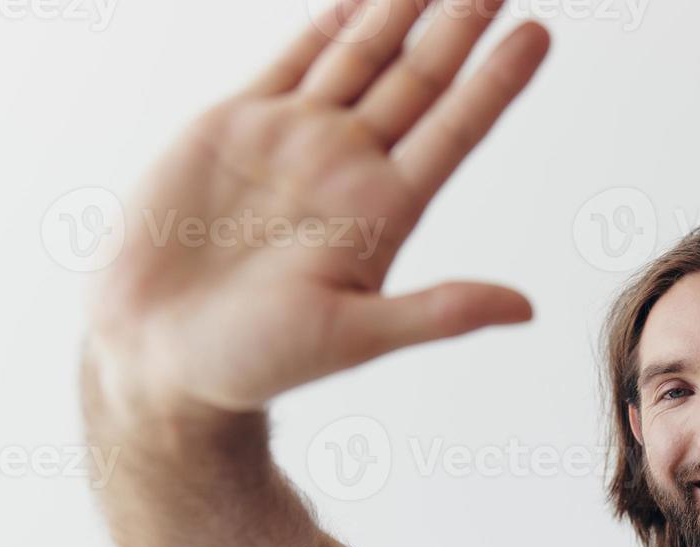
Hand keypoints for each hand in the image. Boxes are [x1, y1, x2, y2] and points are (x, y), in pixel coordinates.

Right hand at [84, 0, 549, 415]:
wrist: (160, 349)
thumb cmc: (255, 359)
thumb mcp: (353, 336)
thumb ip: (438, 313)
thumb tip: (527, 310)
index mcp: (384, 211)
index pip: (456, 129)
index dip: (497, 80)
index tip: (539, 32)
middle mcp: (349, 166)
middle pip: (419, 79)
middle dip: (457, 25)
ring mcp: (296, 140)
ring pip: (362, 56)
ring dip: (400, 8)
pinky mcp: (238, 126)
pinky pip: (295, 58)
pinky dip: (329, 22)